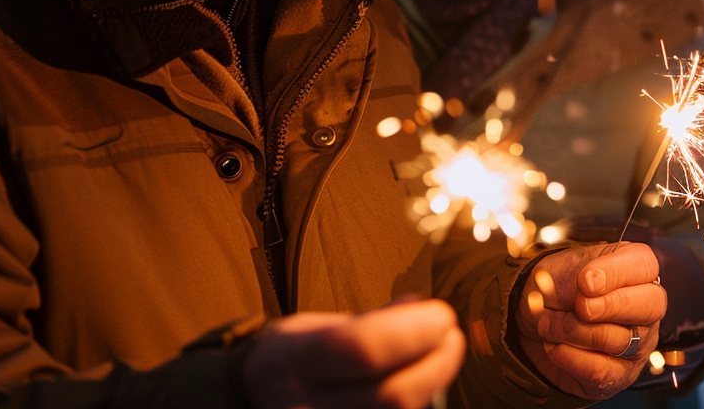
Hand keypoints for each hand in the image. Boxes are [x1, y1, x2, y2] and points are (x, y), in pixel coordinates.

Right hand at [244, 298, 465, 408]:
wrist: (252, 399)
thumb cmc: (291, 357)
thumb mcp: (314, 327)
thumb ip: (368, 321)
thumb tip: (418, 305)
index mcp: (295, 360)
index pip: (362, 348)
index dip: (411, 332)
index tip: (442, 314)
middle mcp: (306, 407)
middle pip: (391, 396)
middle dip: (436, 364)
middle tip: (452, 336)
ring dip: (432, 385)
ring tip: (441, 356)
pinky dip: (415, 404)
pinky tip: (423, 384)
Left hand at [514, 242, 665, 399]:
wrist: (536, 323)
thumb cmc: (558, 288)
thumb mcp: (561, 270)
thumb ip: (577, 276)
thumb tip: (588, 287)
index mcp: (635, 270)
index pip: (645, 265)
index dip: (615, 273)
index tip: (585, 280)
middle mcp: (646, 308)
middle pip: (650, 305)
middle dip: (608, 306)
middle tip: (578, 306)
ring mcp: (639, 345)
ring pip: (618, 340)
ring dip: (572, 331)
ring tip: (547, 323)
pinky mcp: (620, 375)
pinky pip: (600, 371)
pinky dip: (568, 357)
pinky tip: (552, 345)